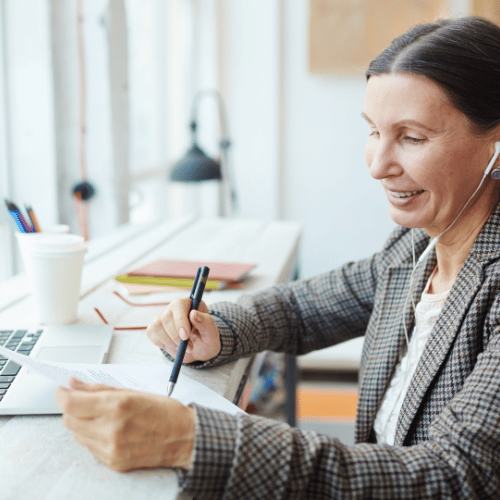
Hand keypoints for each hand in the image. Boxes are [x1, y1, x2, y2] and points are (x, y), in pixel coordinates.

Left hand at [56, 377, 194, 471]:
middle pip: (69, 420)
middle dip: (71, 408)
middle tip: (82, 400)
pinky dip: (93, 436)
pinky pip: (90, 448)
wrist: (185, 438)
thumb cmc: (164, 411)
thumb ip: (99, 388)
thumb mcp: (133, 391)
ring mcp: (111, 449)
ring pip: (77, 435)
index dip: (62, 394)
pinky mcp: (113, 462)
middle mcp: (111, 429)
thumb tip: (73, 383)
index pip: (71, 403)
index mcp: (117, 406)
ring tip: (101, 415)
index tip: (63, 389)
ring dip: (82, 423)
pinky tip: (110, 429)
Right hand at [146, 297, 220, 362]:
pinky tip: (173, 345)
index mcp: (190, 303)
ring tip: (183, 347)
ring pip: (157, 327)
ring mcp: (162, 316)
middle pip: (166, 318)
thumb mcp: (211, 333)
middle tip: (189, 347)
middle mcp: (174, 306)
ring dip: (170, 342)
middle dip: (176, 337)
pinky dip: (163, 344)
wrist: (199, 350)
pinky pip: (152, 334)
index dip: (180, 321)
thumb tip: (194, 313)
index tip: (186, 336)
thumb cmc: (206, 338)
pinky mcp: (155, 326)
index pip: (179, 305)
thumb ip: (206, 322)